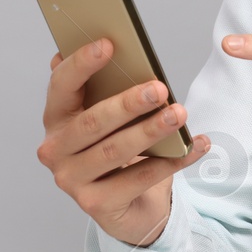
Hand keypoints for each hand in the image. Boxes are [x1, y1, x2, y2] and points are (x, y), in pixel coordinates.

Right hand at [35, 38, 211, 246]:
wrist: (129, 207)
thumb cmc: (119, 148)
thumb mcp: (112, 117)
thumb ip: (106, 87)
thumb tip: (113, 46)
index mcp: (56, 119)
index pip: (61, 87)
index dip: (82, 64)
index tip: (109, 44)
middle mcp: (55, 151)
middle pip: (92, 122)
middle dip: (128, 103)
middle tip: (160, 87)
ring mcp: (72, 181)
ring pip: (115, 151)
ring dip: (151, 130)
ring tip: (179, 114)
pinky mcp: (97, 205)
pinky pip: (140, 179)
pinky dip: (172, 161)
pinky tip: (196, 145)